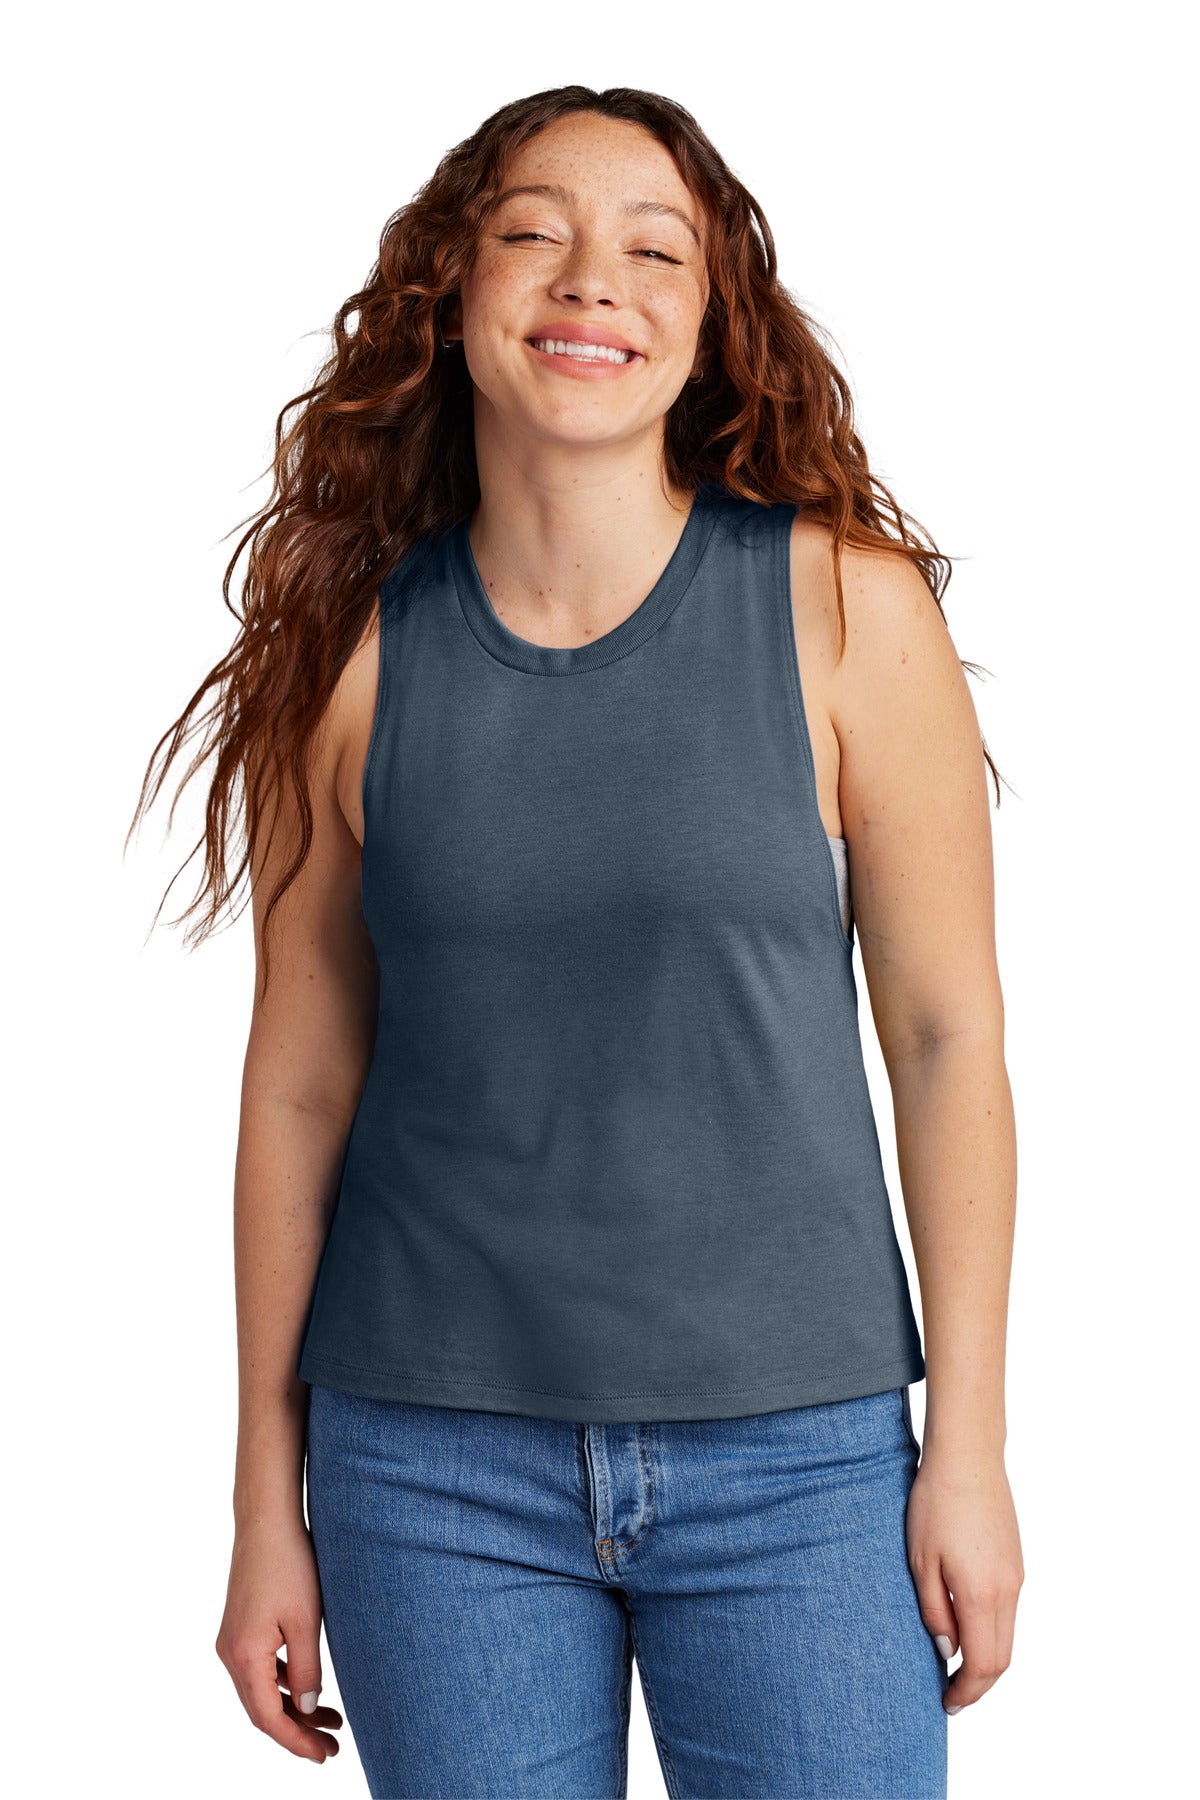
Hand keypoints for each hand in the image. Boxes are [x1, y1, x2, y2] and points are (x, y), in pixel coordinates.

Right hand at [215, 1513, 343, 1762]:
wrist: (266, 1520)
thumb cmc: (290, 1564)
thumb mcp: (306, 1621)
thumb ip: (307, 1669)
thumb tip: (310, 1708)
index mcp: (244, 1656)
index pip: (269, 1718)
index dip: (296, 1742)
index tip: (323, 1756)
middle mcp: (230, 1653)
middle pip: (262, 1710)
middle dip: (297, 1731)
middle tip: (332, 1747)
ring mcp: (232, 1641)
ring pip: (261, 1691)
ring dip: (293, 1708)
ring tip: (331, 1721)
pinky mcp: (240, 1628)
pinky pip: (260, 1670)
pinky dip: (283, 1685)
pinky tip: (308, 1688)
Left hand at [904, 1449, 1023, 1713]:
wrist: (967, 1458)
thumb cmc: (936, 1504)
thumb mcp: (920, 1561)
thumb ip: (935, 1612)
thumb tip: (947, 1651)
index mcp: (982, 1594)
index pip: (983, 1665)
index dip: (967, 1692)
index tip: (946, 1703)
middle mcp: (1008, 1591)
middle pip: (1002, 1658)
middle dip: (978, 1684)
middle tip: (950, 1694)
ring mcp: (1017, 1575)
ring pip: (1008, 1636)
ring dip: (986, 1659)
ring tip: (954, 1664)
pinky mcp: (1016, 1562)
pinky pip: (1009, 1612)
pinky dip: (991, 1632)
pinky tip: (966, 1627)